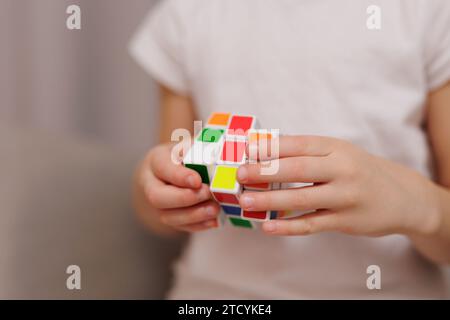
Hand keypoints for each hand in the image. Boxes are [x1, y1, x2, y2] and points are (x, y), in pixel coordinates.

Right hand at [135, 143, 219, 232]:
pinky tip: (213, 221)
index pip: (162, 168)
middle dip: (184, 198)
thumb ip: (198, 147)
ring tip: (214, 209)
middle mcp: (151, 184)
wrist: (169, 174)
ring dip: (193, 215)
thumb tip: (214, 150)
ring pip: (168, 216)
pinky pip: (180, 227)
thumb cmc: (182, 156)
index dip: (179, 176)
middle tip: (207, 193)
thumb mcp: (187, 145)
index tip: (197, 180)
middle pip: (157, 197)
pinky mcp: (168, 219)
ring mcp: (157, 205)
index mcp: (155, 161)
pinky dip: (197, 226)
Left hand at [237, 136, 441, 236]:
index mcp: (336, 148)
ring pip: (302, 199)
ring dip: (270, 200)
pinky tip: (268, 227)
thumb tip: (263, 150)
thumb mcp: (339, 153)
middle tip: (240, 174)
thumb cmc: (360, 170)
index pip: (299, 144)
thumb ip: (308, 152)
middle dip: (266, 171)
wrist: (402, 196)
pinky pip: (312, 224)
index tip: (246, 150)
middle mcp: (342, 169)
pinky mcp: (345, 221)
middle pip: (299, 169)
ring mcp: (345, 196)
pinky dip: (288, 227)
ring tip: (246, 201)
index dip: (271, 147)